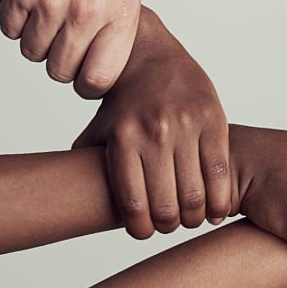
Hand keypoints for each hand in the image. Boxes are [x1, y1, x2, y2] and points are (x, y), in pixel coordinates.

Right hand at [0, 0, 142, 95]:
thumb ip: (120, 16)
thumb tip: (109, 52)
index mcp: (120, 11)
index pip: (99, 78)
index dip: (88, 80)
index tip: (84, 71)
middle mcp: (85, 11)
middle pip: (61, 70)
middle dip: (61, 61)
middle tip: (64, 39)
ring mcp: (49, 1)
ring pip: (32, 52)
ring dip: (38, 39)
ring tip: (49, 13)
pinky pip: (10, 28)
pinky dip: (17, 20)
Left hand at [73, 8, 230, 237]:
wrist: (152, 57)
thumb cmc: (126, 102)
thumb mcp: (100, 129)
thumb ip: (86, 163)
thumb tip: (66, 198)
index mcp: (123, 139)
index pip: (134, 206)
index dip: (142, 230)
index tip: (147, 230)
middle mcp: (154, 132)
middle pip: (166, 206)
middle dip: (170, 225)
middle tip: (172, 223)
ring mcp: (185, 124)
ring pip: (195, 195)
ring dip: (195, 217)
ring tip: (193, 216)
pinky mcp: (212, 118)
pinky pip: (219, 172)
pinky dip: (220, 199)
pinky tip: (217, 207)